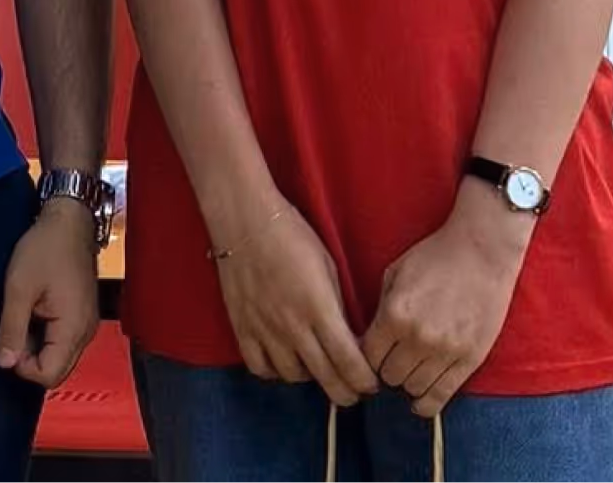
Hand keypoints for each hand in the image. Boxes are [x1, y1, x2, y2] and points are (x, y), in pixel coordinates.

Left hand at [0, 201, 100, 388]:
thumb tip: (4, 365)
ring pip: (60, 356)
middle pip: (57, 370)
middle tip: (14, 328)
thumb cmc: (45, 248)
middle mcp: (86, 332)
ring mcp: (87, 323)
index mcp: (74, 328)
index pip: (49, 375)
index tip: (10, 339)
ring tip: (24, 316)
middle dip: (31, 360)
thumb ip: (12, 328)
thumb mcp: (19, 287)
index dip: (23, 367)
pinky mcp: (83, 314)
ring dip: (38, 347)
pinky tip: (35, 312)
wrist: (69, 219)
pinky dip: (47, 335)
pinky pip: (64, 340)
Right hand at [213, 201, 379, 407]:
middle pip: (325, 378)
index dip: (364, 381)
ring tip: (317, 367)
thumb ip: (337, 306)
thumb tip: (348, 337)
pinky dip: (275, 372)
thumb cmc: (293, 235)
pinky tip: (284, 361)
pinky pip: (260, 367)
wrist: (245, 220)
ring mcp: (264, 330)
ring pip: (293, 377)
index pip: (348, 362)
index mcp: (319, 308)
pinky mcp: (242, 328)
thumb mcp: (328, 267)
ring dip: (311, 378)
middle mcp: (292, 327)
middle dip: (345, 392)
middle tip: (353, 391)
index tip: (371, 384)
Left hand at [361, 187, 531, 418]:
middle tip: (392, 359)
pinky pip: (442, 395)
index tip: (371, 353)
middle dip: (386, 368)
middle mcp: (417, 337)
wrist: (481, 251)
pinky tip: (421, 402)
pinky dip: (427, 403)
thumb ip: (380, 308)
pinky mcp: (469, 359)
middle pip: (389, 376)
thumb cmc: (436, 256)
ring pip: (413, 388)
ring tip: (410, 369)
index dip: (367, 355)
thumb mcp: (395, 273)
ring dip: (408, 381)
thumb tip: (369, 338)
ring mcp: (445, 351)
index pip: (368, 356)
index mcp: (394, 314)